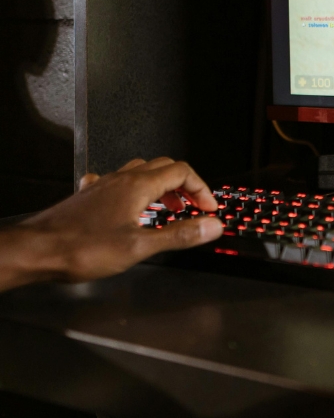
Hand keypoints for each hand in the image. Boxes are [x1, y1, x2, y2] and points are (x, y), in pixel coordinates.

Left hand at [3, 157, 222, 289]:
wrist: (37, 250)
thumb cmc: (80, 248)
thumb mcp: (140, 247)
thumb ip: (180, 235)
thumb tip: (212, 226)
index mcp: (137, 186)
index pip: (182, 173)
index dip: (201, 189)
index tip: (208, 209)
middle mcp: (121, 179)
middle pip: (164, 167)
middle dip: (185, 186)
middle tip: (194, 207)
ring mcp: (104, 185)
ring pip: (142, 172)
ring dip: (162, 186)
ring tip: (168, 206)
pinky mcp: (90, 197)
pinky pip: (119, 182)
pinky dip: (135, 191)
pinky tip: (130, 206)